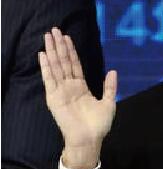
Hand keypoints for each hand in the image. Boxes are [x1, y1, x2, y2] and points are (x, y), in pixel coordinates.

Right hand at [39, 27, 116, 168]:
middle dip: (59, 46)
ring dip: (51, 52)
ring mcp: (60, 91)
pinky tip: (43, 55)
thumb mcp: (109, 102)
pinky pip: (49, 79)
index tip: (67, 37)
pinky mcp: (54, 97)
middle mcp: (69, 86)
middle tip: (54, 30)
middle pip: (63, 62)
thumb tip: (113, 71)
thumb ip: (110, 86)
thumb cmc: (99, 124)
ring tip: (47, 37)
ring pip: (55, 67)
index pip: (75, 64)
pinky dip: (46, 67)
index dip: (71, 51)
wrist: (89, 139)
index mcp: (81, 87)